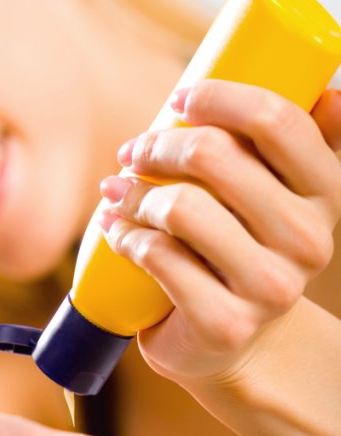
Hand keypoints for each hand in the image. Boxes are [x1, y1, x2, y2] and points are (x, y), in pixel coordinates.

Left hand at [99, 81, 340, 382]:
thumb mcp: (283, 199)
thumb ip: (302, 147)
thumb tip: (329, 94)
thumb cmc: (247, 249)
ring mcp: (269, 287)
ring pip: (181, 207)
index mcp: (326, 193)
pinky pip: (158, 256)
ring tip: (118, 194)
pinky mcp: (225, 323)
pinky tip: (116, 229)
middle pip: (214, 156)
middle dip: (157, 146)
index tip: (178, 100)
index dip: (218, 97)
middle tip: (132, 154)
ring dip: (134, 194)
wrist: (237, 341)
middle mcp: (308, 240)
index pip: (276, 120)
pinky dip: (124, 235)